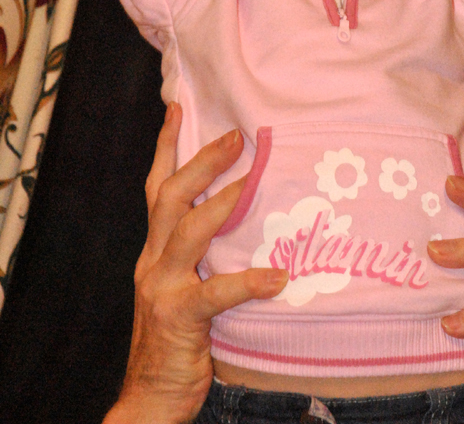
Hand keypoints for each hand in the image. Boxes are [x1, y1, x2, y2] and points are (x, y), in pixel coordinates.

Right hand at [103, 105, 287, 423]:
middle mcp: (153, 260)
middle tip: (236, 135)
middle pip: (171, 196)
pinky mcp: (180, 318)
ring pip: (189, 231)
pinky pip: (216, 294)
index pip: (157, 187)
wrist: (149, 399)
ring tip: (254, 182)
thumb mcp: (181, 285)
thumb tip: (243, 215)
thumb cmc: (176, 339)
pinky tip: (278, 278)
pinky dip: (249, 282)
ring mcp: (163, 288)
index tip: (178, 106)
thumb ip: (201, 253)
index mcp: (154, 250)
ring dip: (223, 203)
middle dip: (201, 161)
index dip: (166, 146)